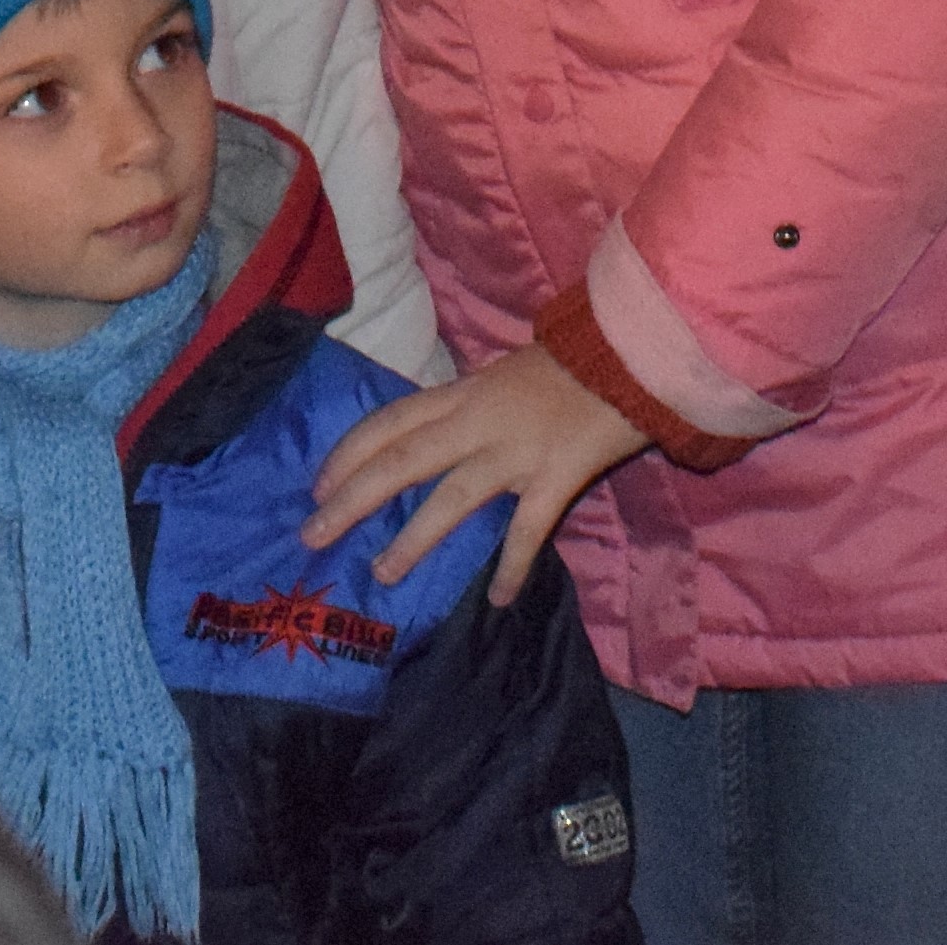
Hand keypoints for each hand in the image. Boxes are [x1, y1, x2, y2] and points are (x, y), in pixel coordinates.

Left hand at [305, 340, 648, 605]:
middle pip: (401, 460)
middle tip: (313, 534)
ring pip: (451, 498)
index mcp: (465, 393)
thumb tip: (438, 435)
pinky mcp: (557, 475)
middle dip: (352, 498)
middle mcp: (479, 421)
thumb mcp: (507, 374)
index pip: (392, 422)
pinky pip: (528, 529)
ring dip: (413, 539)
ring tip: (382, 573)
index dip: (350, 453)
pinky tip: (497, 597)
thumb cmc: (574, 361)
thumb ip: (472, 405)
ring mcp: (517, 451)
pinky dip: (512, 565)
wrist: (633, 349)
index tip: (317, 485)